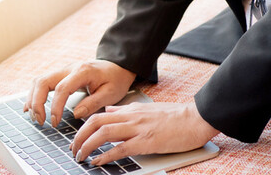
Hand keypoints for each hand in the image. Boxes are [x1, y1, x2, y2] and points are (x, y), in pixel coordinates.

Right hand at [23, 60, 135, 126]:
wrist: (117, 66)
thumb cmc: (115, 80)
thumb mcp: (111, 93)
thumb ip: (93, 103)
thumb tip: (76, 114)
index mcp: (82, 72)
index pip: (62, 88)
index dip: (55, 106)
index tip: (55, 122)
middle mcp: (68, 69)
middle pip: (43, 82)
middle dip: (37, 103)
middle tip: (41, 121)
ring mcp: (62, 71)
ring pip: (38, 81)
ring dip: (33, 99)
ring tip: (36, 118)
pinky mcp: (60, 76)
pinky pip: (41, 83)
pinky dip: (33, 96)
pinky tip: (29, 108)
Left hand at [69, 102, 219, 164]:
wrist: (197, 118)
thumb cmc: (176, 116)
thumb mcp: (146, 109)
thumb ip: (126, 111)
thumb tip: (109, 110)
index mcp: (130, 110)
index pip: (98, 115)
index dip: (83, 127)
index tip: (77, 138)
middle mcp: (131, 117)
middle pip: (95, 123)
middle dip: (79, 137)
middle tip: (73, 149)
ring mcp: (138, 129)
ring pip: (103, 134)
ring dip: (87, 146)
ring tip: (81, 157)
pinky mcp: (147, 141)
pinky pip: (120, 148)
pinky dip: (105, 155)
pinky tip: (97, 161)